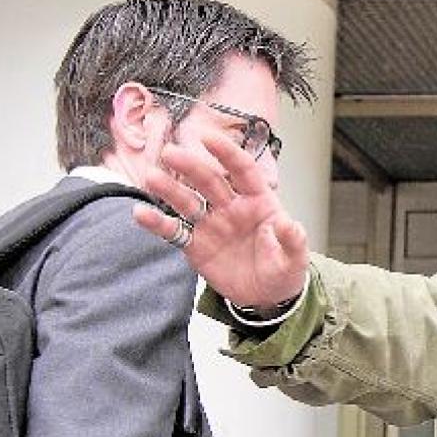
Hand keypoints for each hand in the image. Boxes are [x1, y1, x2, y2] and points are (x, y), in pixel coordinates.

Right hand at [132, 130, 308, 307]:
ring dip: (169, 189)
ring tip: (151, 178)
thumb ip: (293, 242)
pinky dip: (158, 223)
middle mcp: (231, 207)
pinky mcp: (196, 246)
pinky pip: (175, 232)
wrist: (267, 297)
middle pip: (209, 181)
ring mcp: (211, 225)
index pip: (243, 171)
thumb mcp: (295, 260)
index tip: (207, 138)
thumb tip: (289, 224)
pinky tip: (141, 214)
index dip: (226, 153)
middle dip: (191, 166)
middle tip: (170, 152)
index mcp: (259, 202)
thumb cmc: (283, 271)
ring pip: (188, 202)